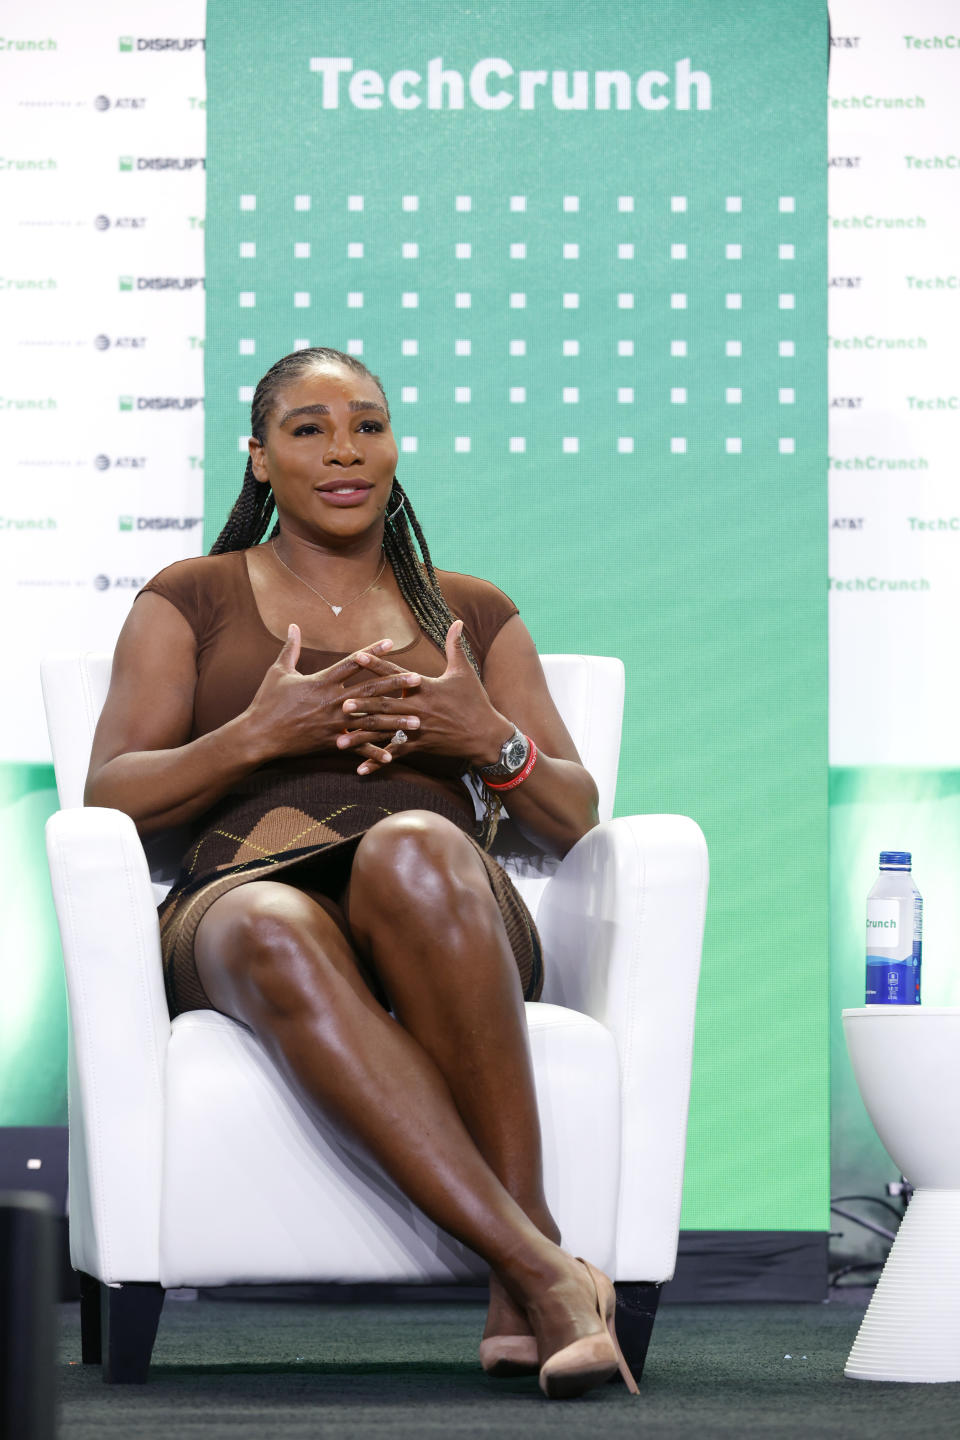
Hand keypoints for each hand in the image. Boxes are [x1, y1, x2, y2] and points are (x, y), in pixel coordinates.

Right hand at [241, 625, 420, 764]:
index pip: (353, 662)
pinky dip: (374, 752)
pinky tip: (392, 755)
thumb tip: (292, 626)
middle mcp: (333, 701)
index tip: (392, 643)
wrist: (258, 735)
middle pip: (370, 689)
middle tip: (418, 679)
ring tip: (417, 720)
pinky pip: (357, 748)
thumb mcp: (278, 672)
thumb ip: (290, 648)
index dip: (373, 652)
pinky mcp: (331, 741)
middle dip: (396, 684)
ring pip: (370, 720)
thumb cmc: (266, 702)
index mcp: (322, 681)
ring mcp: (334, 723)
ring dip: (395, 720)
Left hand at [339, 620, 512, 767]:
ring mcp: (417, 729)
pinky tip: (360, 769)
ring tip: (340, 740)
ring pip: (385, 732)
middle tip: (341, 704)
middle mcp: (418, 709)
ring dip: (361, 736)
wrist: (486, 735)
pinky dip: (377, 762)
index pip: (396, 674)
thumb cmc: (475, 701)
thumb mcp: (464, 672)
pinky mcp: (419, 746)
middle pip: (385, 705)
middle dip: (362, 705)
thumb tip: (457, 621)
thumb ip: (455, 646)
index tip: (357, 656)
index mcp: (425, 688)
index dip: (377, 663)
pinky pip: (395, 754)